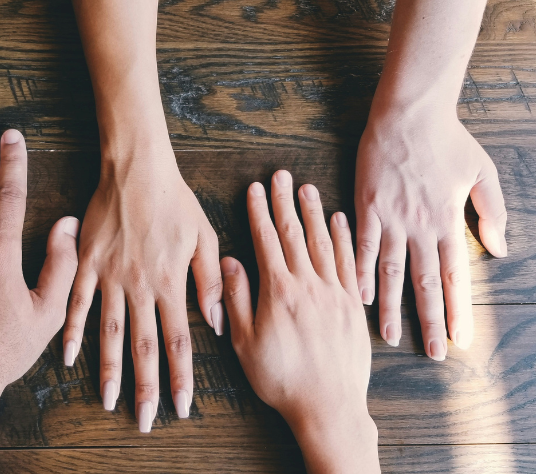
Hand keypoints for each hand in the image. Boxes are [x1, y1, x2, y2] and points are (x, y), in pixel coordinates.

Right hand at [63, 145, 221, 431]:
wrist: (136, 168)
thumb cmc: (175, 200)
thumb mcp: (204, 237)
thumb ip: (209, 282)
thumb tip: (217, 322)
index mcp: (170, 282)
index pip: (178, 341)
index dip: (181, 377)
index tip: (181, 406)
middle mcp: (140, 286)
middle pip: (143, 346)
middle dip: (146, 387)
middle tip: (145, 420)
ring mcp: (110, 276)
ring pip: (109, 333)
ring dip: (109, 370)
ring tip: (109, 400)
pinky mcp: (87, 263)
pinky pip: (77, 303)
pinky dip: (72, 331)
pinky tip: (68, 357)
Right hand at [222, 171, 377, 472]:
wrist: (329, 407)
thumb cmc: (281, 379)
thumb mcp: (245, 343)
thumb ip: (236, 299)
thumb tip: (229, 262)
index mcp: (279, 292)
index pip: (267, 241)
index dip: (259, 212)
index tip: (256, 189)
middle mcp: (309, 285)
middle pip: (295, 234)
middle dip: (285, 202)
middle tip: (281, 175)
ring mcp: (335, 293)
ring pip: (323, 242)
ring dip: (314, 213)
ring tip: (307, 188)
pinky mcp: (353, 305)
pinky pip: (349, 263)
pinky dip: (344, 238)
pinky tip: (339, 221)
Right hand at [355, 110, 506, 358]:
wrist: (409, 114)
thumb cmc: (448, 140)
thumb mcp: (482, 173)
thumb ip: (492, 213)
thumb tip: (500, 250)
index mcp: (448, 221)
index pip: (454, 275)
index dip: (458, 310)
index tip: (461, 339)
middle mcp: (420, 226)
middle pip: (424, 282)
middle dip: (430, 321)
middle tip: (432, 353)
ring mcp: (391, 218)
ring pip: (392, 271)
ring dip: (391, 307)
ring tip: (389, 337)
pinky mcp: (367, 207)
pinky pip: (363, 246)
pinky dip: (360, 272)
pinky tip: (358, 296)